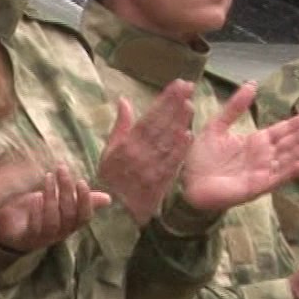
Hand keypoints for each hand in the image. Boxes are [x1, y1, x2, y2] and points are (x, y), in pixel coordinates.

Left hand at [0, 161, 110, 253]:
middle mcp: (59, 234)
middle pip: (69, 216)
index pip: (84, 217)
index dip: (85, 201)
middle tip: (62, 169)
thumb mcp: (58, 199)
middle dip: (67, 191)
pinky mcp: (24, 239)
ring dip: (52, 199)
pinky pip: (34, 229)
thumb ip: (79, 198)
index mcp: (69, 224)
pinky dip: (37, 213)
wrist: (4, 224)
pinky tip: (34, 197)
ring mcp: (42, 238)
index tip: (81, 181)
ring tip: (48, 177)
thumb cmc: (34, 209)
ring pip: (54, 222)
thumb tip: (108, 199)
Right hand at [95, 81, 193, 224]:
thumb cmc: (112, 178)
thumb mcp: (108, 152)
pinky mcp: (161, 182)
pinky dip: (180, 149)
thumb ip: (120, 126)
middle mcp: (139, 154)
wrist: (116, 212)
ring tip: (190, 104)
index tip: (176, 86)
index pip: (148, 118)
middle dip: (174, 105)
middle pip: (159, 126)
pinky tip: (189, 134)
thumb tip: (124, 100)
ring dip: (179, 122)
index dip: (163, 101)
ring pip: (167, 142)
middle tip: (188, 86)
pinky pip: (171, 163)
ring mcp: (151, 168)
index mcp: (125, 145)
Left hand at [181, 85, 298, 213]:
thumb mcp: (217, 126)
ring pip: (290, 157)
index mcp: (258, 141)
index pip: (288, 128)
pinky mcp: (256, 186)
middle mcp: (265, 156)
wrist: (186, 183)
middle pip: (295, 140)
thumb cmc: (200, 159)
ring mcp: (263, 172)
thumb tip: (252, 84)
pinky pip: (276, 177)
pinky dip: (290, 171)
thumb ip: (235, 107)